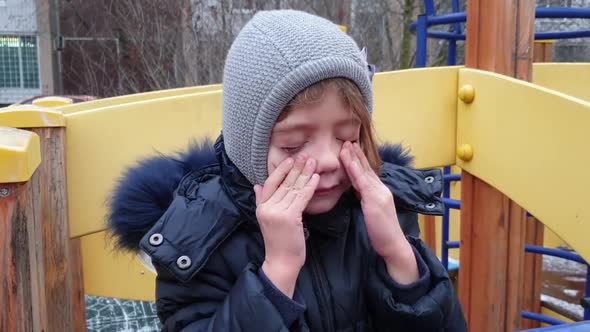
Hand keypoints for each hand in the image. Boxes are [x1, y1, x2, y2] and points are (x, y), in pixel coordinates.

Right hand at [254, 154, 318, 296]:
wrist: (281, 261)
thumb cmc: (278, 241)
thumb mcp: (266, 219)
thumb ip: (261, 201)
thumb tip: (257, 185)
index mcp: (261, 206)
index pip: (271, 182)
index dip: (281, 170)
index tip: (291, 159)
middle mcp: (268, 207)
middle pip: (284, 183)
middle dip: (296, 168)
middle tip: (306, 155)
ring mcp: (278, 212)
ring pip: (294, 189)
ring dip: (305, 174)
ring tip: (313, 163)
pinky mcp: (289, 218)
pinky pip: (301, 198)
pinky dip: (309, 187)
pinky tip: (316, 179)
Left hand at [340, 141, 417, 283]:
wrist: (393, 245)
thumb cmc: (382, 233)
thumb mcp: (373, 212)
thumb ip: (367, 200)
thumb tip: (359, 193)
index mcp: (379, 192)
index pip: (367, 173)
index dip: (359, 161)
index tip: (350, 149)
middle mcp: (381, 189)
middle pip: (366, 168)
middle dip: (356, 154)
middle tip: (346, 140)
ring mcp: (379, 193)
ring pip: (364, 172)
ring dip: (354, 157)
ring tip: (345, 145)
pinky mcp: (375, 200)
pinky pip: (363, 182)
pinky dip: (356, 170)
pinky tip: (350, 161)